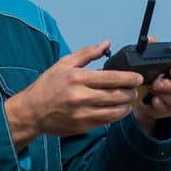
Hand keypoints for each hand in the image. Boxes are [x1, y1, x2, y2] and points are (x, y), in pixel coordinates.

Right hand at [4, 41, 142, 149]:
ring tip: (130, 100)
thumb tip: (107, 43)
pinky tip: (118, 110)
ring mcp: (82, 114)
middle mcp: (81, 97)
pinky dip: (115, 116)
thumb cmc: (48, 85)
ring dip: (126, 106)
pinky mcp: (82, 127)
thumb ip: (88, 53)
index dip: (128, 78)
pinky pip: (105, 122)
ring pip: (113, 112)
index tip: (138, 77)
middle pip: (115, 96)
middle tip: (136, 89)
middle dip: (130, 92)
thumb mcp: (64, 63)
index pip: (110, 78)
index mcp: (78, 79)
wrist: (32, 111)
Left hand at [133, 42, 170, 134]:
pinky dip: (161, 105)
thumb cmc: (151, 75)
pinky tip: (153, 101)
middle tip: (156, 83)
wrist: (143, 95)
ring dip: (165, 95)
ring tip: (152, 91)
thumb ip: (152, 49)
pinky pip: (170, 109)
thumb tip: (151, 39)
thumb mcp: (150, 61)